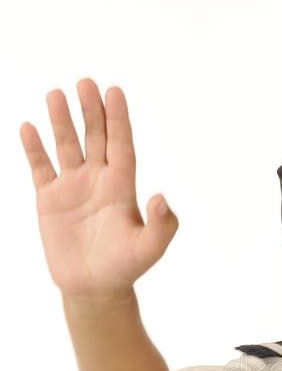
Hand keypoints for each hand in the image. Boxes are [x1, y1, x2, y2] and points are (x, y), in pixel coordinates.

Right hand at [20, 78, 177, 299]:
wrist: (94, 288)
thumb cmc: (126, 268)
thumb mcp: (150, 248)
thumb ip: (162, 225)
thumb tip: (162, 198)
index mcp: (122, 187)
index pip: (121, 144)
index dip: (118, 119)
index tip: (114, 91)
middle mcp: (98, 181)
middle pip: (95, 137)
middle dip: (91, 111)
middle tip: (85, 82)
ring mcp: (73, 187)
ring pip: (66, 146)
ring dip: (61, 121)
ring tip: (55, 94)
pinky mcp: (49, 199)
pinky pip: (40, 167)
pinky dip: (34, 148)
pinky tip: (29, 127)